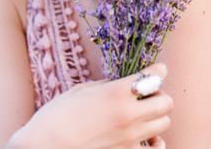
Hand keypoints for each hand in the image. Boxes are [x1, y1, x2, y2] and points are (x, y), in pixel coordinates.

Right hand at [8, 63, 171, 148]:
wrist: (44, 146)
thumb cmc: (57, 115)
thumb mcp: (82, 90)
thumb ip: (107, 85)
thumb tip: (122, 83)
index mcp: (116, 92)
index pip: (155, 75)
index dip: (158, 71)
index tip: (157, 70)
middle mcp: (128, 114)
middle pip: (166, 101)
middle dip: (159, 95)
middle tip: (147, 95)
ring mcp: (130, 137)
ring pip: (164, 123)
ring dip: (157, 117)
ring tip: (143, 115)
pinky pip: (157, 148)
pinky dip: (155, 142)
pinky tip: (146, 138)